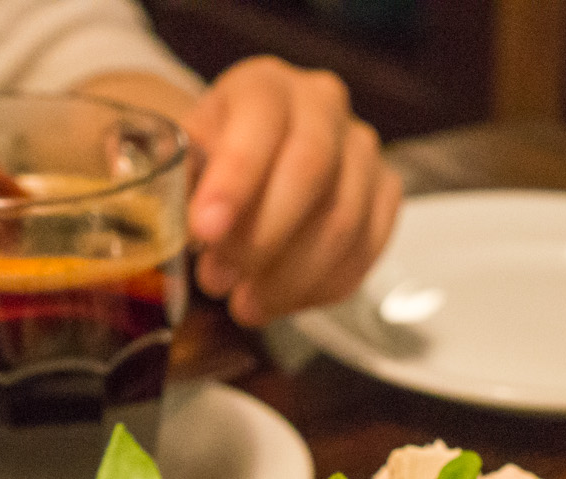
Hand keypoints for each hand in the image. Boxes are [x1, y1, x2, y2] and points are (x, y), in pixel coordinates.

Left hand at [183, 56, 400, 326]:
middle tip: (218, 280)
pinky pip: (366, 249)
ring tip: (244, 304)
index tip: (204, 231)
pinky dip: (322, 287)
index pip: (261, 125)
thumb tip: (180, 228)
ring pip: (344, 221)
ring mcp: (362, 150)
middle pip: (312, 172)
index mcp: (266, 85)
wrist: (254, 158)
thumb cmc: (216, 159)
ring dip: (290, 277)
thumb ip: (182, 186)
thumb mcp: (185, 159)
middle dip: (262, 238)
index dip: (234, 182)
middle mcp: (323, 106)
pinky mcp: (386, 193)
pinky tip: (283, 301)